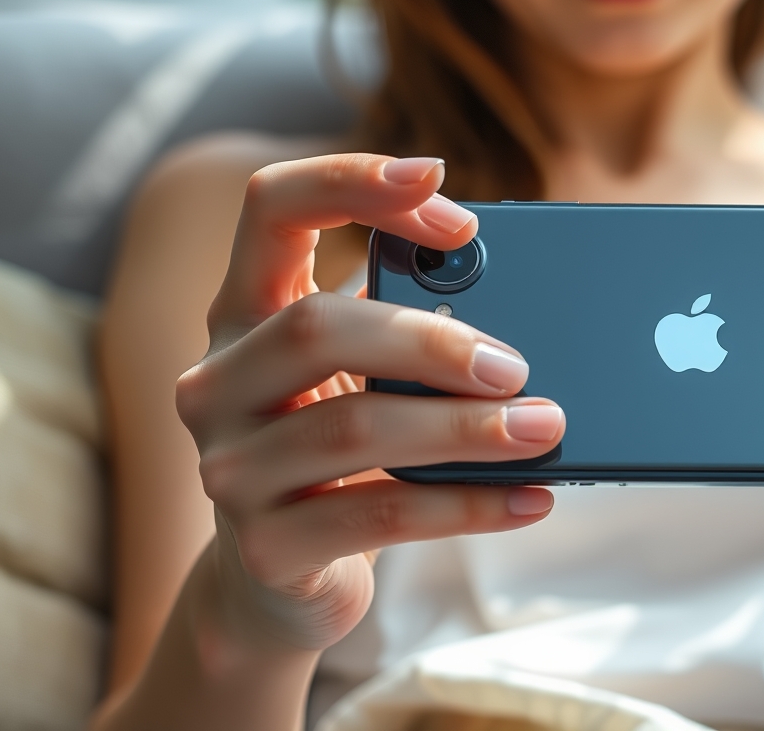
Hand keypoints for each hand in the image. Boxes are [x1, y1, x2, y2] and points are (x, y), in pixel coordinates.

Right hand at [175, 154, 564, 652]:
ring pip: (354, 428)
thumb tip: (516, 288)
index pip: (271, 206)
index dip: (351, 180)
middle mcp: (218, 381)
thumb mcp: (359, 377)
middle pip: (316, 326)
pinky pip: (379, 516)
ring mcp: (229, 468)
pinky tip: (528, 498)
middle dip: (430, 339)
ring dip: (466, 428)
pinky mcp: (266, 547)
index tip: (441, 182)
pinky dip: (467, 505)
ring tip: (544, 428)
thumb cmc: (338, 456)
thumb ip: (406, 328)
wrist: (278, 583)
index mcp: (243, 312)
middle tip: (515, 365)